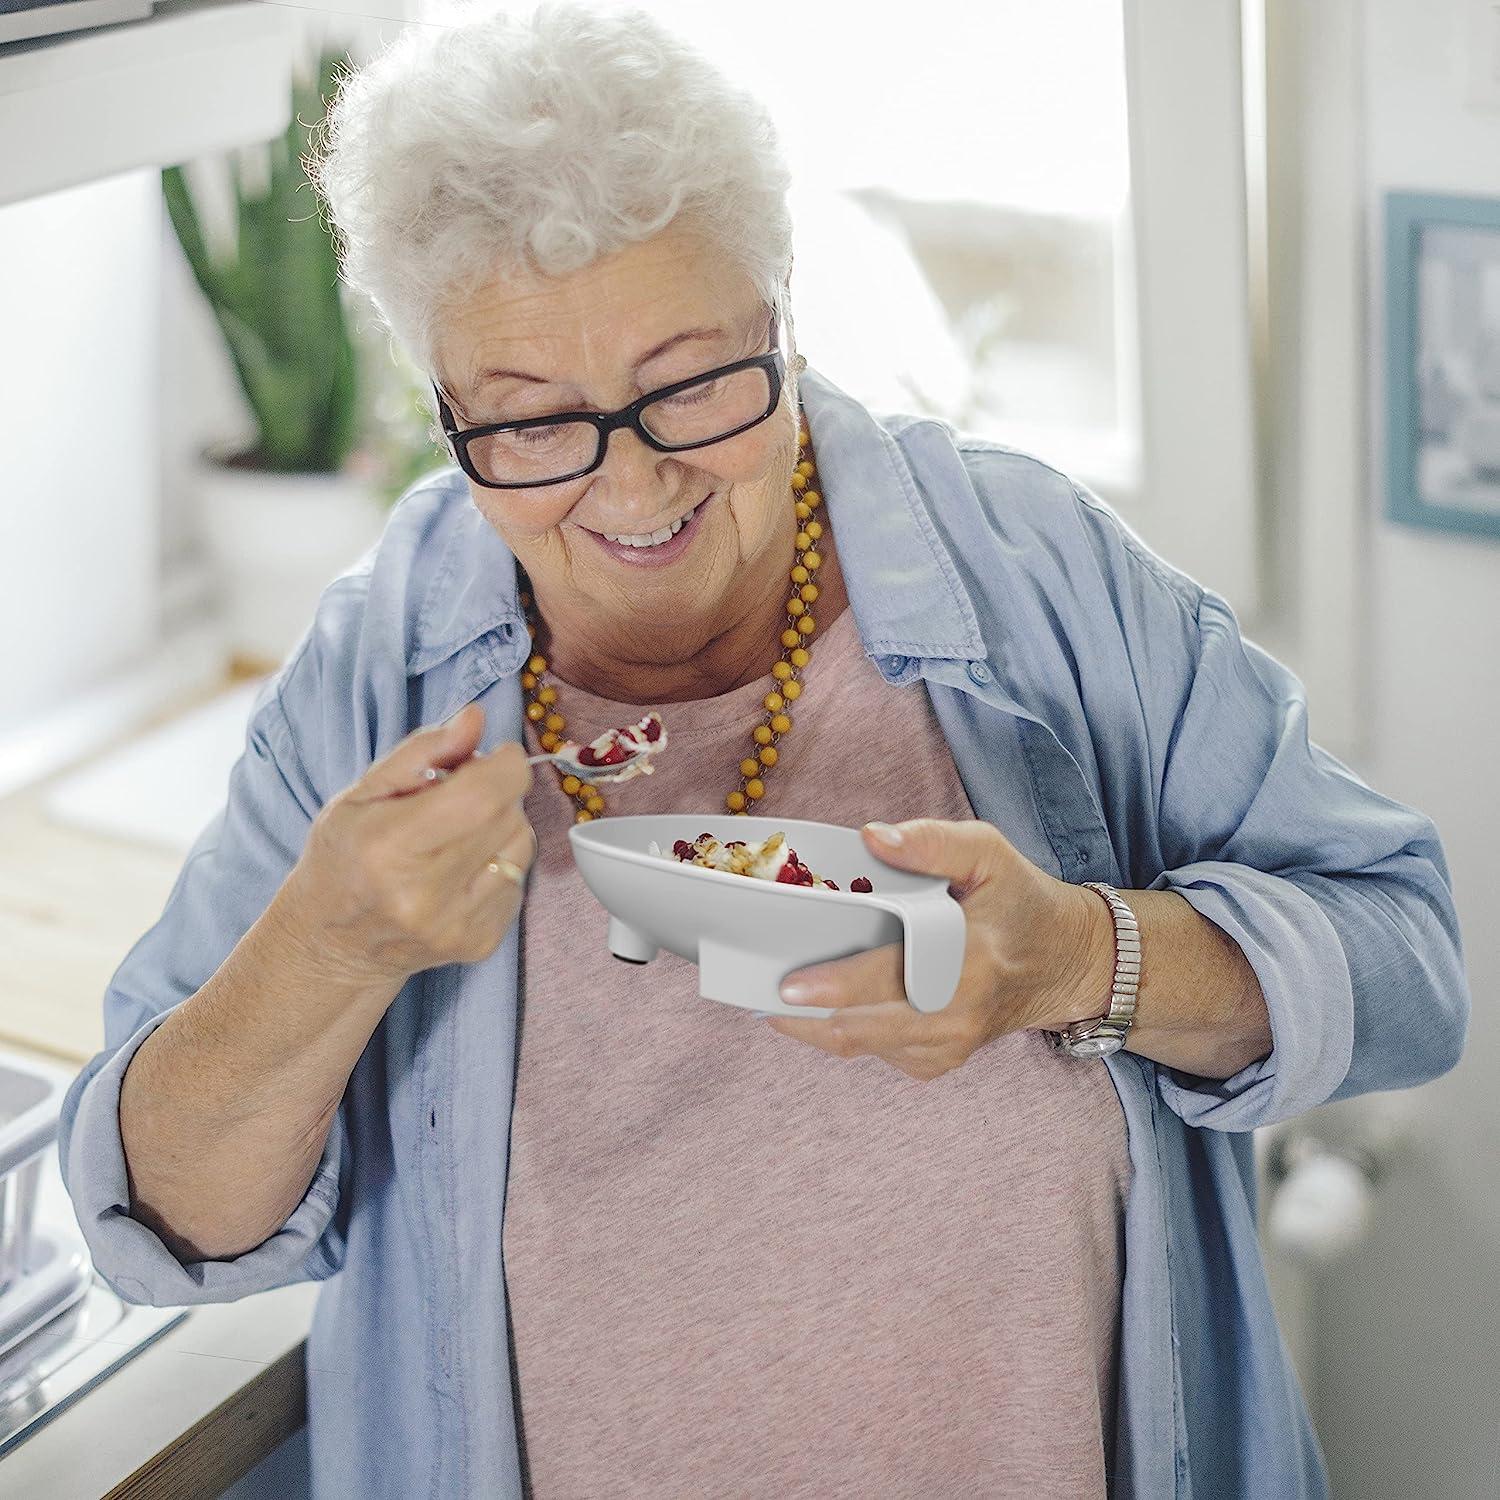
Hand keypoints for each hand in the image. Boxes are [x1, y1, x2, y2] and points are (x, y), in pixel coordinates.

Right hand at [282, 704, 536, 986]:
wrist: (334, 944)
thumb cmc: (344, 858)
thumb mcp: (361, 793)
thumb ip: (422, 751)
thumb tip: (476, 719)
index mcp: (389, 847)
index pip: (484, 795)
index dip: (505, 765)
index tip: (496, 755)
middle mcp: (425, 893)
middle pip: (508, 814)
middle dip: (496, 791)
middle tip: (460, 795)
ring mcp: (456, 925)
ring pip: (522, 845)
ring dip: (502, 827)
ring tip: (457, 835)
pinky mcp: (481, 943)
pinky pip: (520, 879)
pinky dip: (500, 863)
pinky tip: (461, 870)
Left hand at [764, 819, 1111, 1080]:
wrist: (1064, 963)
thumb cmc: (1020, 901)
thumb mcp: (989, 853)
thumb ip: (934, 841)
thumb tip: (872, 837)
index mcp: (971, 963)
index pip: (894, 980)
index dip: (838, 986)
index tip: (788, 983)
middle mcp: (957, 1016)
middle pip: (862, 1027)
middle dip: (802, 1013)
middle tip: (755, 986)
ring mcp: (946, 1047)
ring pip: (858, 1045)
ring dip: (810, 1024)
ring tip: (768, 992)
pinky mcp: (936, 1062)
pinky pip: (871, 1051)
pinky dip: (838, 1029)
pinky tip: (816, 1003)